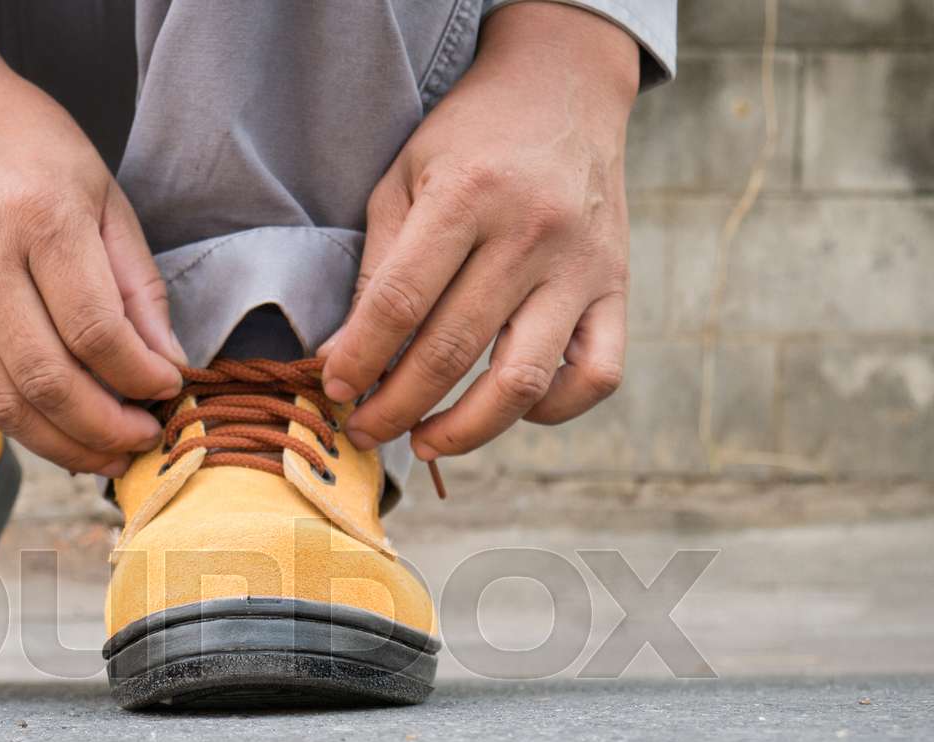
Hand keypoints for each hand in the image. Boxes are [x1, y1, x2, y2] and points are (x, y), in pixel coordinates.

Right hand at [0, 0, 184, 475]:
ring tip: (108, 453)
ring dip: (64, 444)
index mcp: (39, 217)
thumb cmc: (25, 142)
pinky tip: (60, 433)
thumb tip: (168, 360)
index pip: (96, 330)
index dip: (139, 376)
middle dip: (105, 427)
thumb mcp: (103, 194)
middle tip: (144, 438)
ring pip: (5, 401)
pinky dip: (22, 425)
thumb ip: (138, 284)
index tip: (169, 389)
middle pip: (47, 378)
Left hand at [320, 1, 639, 462]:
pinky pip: (596, 377)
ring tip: (422, 443)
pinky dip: (550, 411)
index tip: (333, 391)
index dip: (358, 360)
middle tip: (363, 430)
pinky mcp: (618, 289)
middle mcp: (532, 233)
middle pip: (452, 350)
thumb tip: (340, 360)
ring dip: (465, 431)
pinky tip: (506, 410)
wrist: (565, 89)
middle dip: (395, 406)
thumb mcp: (403, 181)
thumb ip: (374, 271)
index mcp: (469, 195)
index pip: (400, 303)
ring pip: (522, 381)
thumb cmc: (468, 140)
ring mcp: (582, 266)